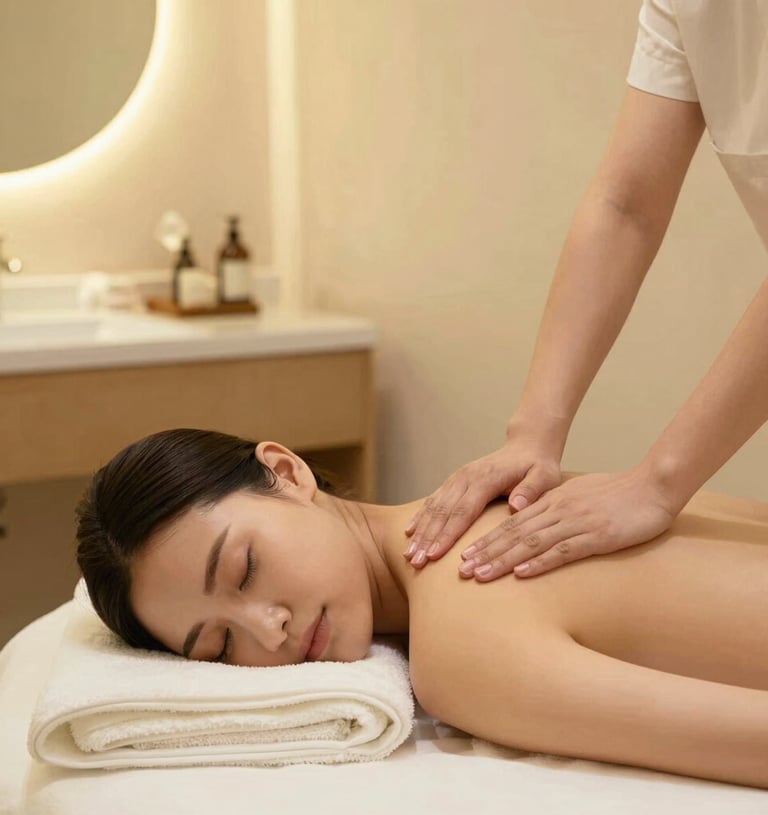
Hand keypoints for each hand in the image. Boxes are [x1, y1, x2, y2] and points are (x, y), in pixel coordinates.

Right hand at [404, 435, 561, 566]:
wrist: (527, 446)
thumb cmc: (538, 465)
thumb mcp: (544, 476)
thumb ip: (532, 490)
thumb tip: (517, 506)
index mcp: (486, 478)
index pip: (463, 511)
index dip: (447, 534)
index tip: (434, 555)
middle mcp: (466, 477)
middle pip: (442, 511)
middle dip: (427, 538)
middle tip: (416, 562)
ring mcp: (458, 478)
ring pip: (434, 506)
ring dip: (420, 531)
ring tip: (409, 555)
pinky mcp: (454, 482)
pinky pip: (433, 500)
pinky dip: (420, 517)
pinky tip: (409, 533)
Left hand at [458, 469, 676, 580]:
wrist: (653, 486)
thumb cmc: (619, 493)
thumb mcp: (580, 496)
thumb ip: (557, 509)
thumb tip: (538, 525)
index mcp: (553, 502)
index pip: (512, 524)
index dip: (487, 541)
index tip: (465, 555)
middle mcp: (558, 510)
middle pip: (513, 534)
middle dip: (485, 553)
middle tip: (461, 570)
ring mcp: (576, 523)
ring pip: (530, 543)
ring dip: (502, 560)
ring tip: (480, 575)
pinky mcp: (596, 536)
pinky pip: (562, 551)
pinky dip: (539, 563)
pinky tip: (521, 574)